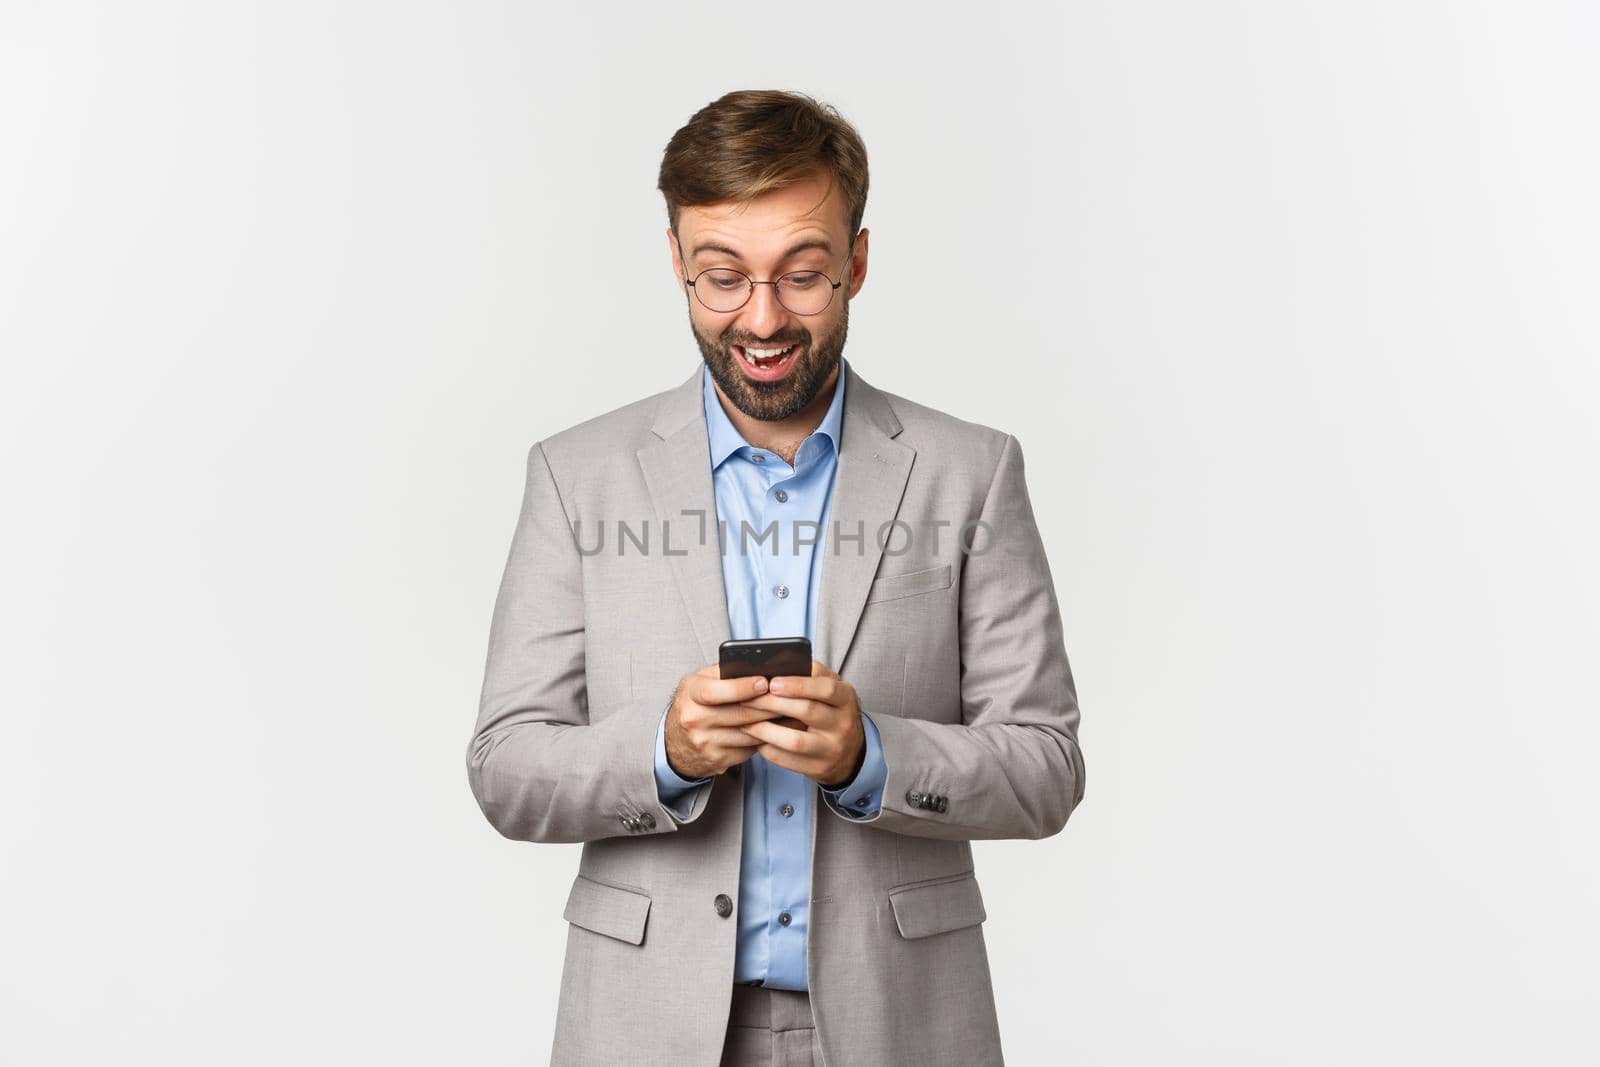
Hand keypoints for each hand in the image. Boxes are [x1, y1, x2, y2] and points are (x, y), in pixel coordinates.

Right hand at [663, 665, 783, 779]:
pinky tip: (779, 730)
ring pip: (749, 733)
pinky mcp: (718, 759)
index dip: (742, 687)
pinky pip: (749, 748)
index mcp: (690, 694)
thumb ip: (724, 673)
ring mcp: (705, 742)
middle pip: (740, 713)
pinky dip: (766, 739)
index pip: (716, 691)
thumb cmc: (694, 704)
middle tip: (790, 697)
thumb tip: (759, 667)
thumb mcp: (700, 682)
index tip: (765, 682)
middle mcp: (695, 719)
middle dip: (768, 705)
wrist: (675, 741)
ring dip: (773, 723)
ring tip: (790, 712)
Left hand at [736, 659, 865, 787]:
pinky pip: (788, 760)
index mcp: (846, 698)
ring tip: (746, 721)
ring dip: (766, 730)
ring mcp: (832, 748)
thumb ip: (811, 676)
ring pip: (795, 740)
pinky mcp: (819, 767)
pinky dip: (768, 749)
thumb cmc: (831, 712)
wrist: (850, 753)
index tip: (772, 682)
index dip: (797, 685)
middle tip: (749, 699)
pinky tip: (756, 740)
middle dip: (774, 704)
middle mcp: (843, 723)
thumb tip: (777, 662)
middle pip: (807, 711)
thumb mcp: (830, 691)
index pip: (825, 688)